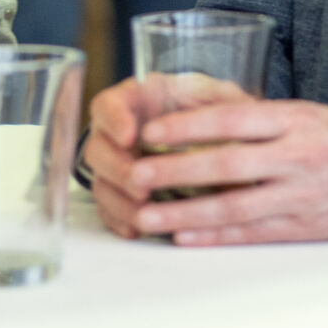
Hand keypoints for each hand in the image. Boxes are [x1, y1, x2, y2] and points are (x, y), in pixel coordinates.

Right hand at [83, 73, 251, 235]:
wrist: (224, 149)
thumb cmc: (218, 119)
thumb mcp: (222, 100)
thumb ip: (219, 100)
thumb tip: (230, 107)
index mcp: (137, 102)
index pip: (108, 105)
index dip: (113, 120)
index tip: (130, 136)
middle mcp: (119, 134)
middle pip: (97, 149)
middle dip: (117, 168)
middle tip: (139, 182)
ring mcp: (118, 167)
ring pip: (101, 184)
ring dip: (119, 200)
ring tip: (143, 209)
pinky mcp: (123, 196)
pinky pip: (109, 212)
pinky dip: (120, 221)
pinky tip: (137, 227)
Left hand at [92, 82, 327, 245]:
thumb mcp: (299, 112)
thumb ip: (252, 116)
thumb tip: (190, 109)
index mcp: (292, 120)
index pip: (232, 118)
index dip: (188, 125)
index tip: (150, 132)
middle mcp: (295, 157)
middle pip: (227, 164)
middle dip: (177, 171)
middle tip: (136, 176)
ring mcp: (299, 195)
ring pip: (234, 206)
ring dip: (186, 213)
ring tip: (146, 217)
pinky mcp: (303, 228)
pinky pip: (252, 233)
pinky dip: (215, 236)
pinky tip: (184, 236)